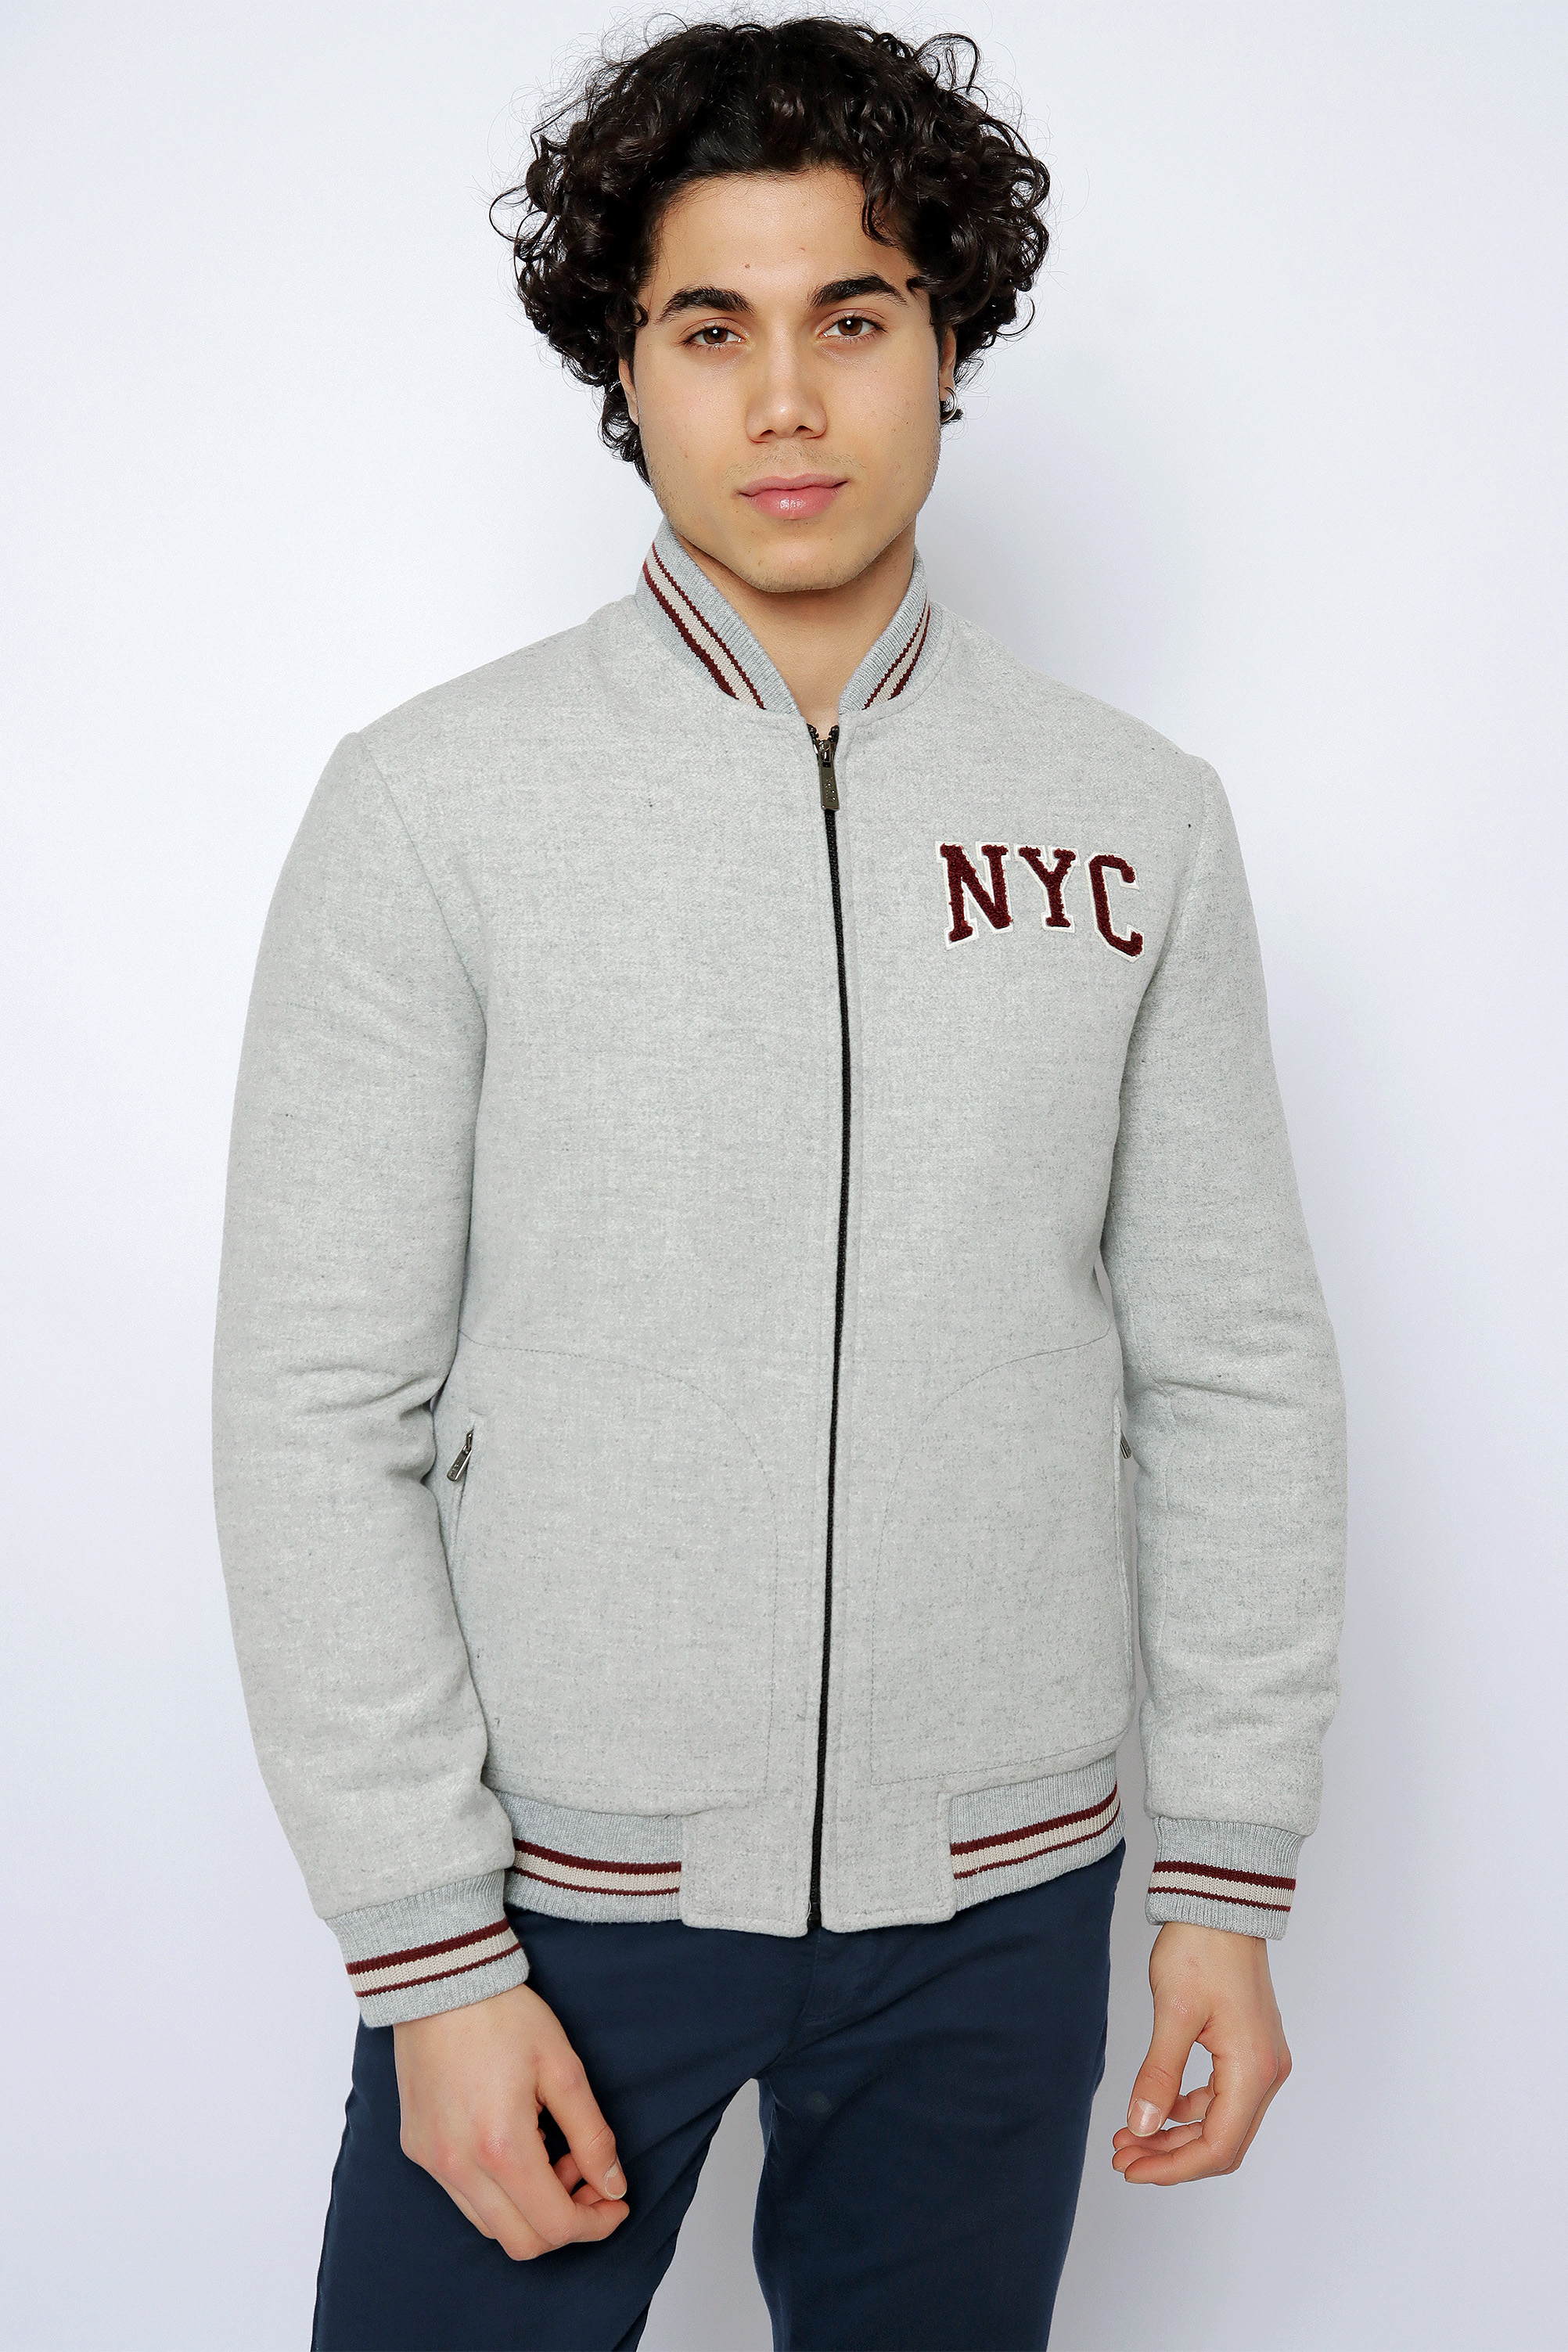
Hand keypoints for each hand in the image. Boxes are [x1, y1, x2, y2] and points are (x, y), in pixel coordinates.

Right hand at [394, 1981, 629, 2257]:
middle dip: (566, 2222)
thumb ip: (592, 2135)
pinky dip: (498, 2192)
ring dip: (531, 2208)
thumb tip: (613, 2187)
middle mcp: (458, 2166)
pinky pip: (463, 2198)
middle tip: (588, 2178)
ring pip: (490, 2225)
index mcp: (500, 2147)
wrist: (439, 1980)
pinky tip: (517, 2146)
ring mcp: (432, 2162)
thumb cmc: (503, 2015)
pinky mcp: (417, 2149)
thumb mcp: (564, 2068)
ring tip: (553, 2155)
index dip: (595, 2224)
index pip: (554, 2226)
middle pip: (522, 2242)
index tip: (616, 2203)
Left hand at [1112, 1921, 1290, 2183]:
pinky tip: (1157, 2107)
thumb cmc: (1201, 1948)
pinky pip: (1222, 2098)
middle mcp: (1267, 2073)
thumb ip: (1159, 2076)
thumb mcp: (1173, 2013)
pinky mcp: (1250, 2049)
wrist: (1220, 1902)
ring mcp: (1262, 2061)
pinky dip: (1189, 2110)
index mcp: (1253, 2070)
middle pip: (1222, 2142)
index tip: (1131, 2168)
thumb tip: (1142, 2127)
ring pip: (1221, 2123)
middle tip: (1123, 2156)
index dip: (1172, 2167)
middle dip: (1171, 2156)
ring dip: (1177, 2135)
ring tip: (1130, 2136)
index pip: (1217, 2147)